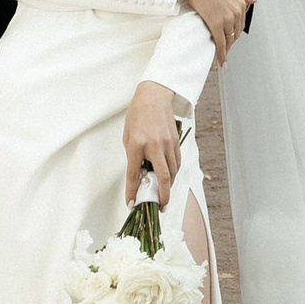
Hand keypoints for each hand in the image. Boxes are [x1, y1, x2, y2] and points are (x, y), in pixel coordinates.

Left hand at [124, 81, 185, 206]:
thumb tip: (138, 174)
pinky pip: (177, 162)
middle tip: (161, 207)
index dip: (132, 192)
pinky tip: (169, 177)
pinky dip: (174, 172)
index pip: (134, 175)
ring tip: (164, 193)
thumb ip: (132, 156)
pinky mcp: (176, 142)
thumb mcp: (128, 136)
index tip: (132, 203)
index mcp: (137, 145)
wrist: (154, 97)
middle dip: (163, 196)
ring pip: (173, 172)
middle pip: (162, 177)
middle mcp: (154, 146)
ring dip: (169, 185)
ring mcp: (167, 144)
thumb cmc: (137, 115)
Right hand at [179, 0, 249, 59]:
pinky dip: (222, 54)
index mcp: (241, 2)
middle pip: (236, 32)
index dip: (236, 31)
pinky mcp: (216, 24)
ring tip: (223, 55)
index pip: (241, 23)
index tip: (231, 37)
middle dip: (231, 40)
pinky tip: (222, 61)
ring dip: (226, 48)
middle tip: (226, 48)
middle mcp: (237, 11)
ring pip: (229, 39)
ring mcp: (227, 18)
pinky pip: (221, 42)